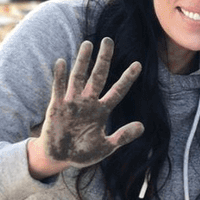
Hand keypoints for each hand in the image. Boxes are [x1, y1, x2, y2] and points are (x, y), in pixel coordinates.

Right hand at [29, 38, 142, 177]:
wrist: (61, 159)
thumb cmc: (83, 153)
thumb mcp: (107, 146)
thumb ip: (123, 136)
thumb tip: (142, 126)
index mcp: (101, 111)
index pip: (117, 91)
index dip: (127, 79)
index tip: (138, 65)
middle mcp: (88, 102)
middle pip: (98, 76)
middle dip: (104, 59)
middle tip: (108, 41)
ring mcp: (72, 103)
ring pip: (78, 77)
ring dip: (82, 61)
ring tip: (88, 44)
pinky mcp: (56, 107)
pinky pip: (58, 89)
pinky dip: (59, 77)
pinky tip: (61, 62)